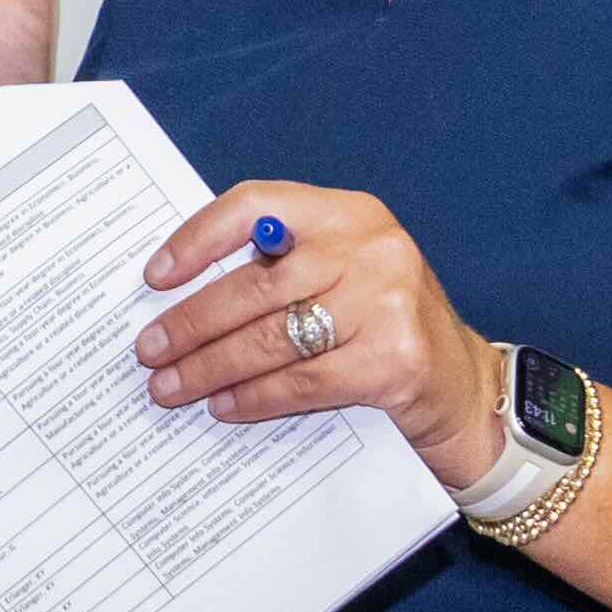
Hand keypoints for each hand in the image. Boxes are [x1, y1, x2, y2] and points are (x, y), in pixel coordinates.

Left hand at [132, 184, 502, 490]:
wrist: (463, 384)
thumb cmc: (381, 324)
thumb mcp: (339, 273)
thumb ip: (279, 266)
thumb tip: (176, 293)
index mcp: (346, 212)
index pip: (255, 206)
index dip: (196, 239)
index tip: (155, 277)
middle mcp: (370, 247)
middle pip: (254, 285)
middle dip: (190, 324)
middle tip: (148, 351)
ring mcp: (387, 302)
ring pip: (271, 338)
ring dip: (209, 367)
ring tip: (169, 387)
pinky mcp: (394, 359)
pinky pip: (301, 382)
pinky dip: (253, 397)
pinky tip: (222, 405)